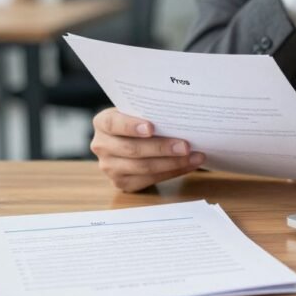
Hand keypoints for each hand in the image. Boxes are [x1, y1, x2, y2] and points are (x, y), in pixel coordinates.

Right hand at [90, 108, 205, 191]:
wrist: (131, 140)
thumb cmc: (139, 121)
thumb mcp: (138, 112)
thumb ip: (150, 113)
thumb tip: (181, 115)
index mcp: (102, 123)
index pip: (113, 123)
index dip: (131, 126)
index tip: (151, 127)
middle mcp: (101, 146)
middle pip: (132, 149)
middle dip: (162, 148)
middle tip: (186, 145)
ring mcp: (109, 167)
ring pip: (143, 167)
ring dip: (172, 162)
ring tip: (194, 156)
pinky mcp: (122, 183)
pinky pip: (150, 179)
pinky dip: (173, 172)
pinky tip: (189, 165)